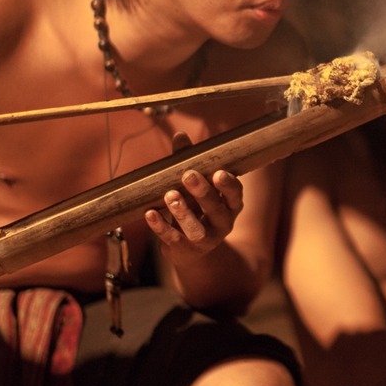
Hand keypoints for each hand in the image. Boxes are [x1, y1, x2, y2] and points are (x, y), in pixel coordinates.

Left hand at [145, 132, 243, 264]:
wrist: (194, 249)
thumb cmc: (197, 208)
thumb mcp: (197, 187)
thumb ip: (189, 162)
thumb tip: (180, 136)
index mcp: (230, 205)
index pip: (235, 195)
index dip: (229, 185)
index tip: (218, 172)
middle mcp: (222, 223)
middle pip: (215, 209)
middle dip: (202, 192)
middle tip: (188, 175)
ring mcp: (205, 240)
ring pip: (196, 229)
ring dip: (182, 212)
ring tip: (170, 195)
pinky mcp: (185, 250)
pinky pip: (173, 239)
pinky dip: (160, 226)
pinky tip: (150, 213)